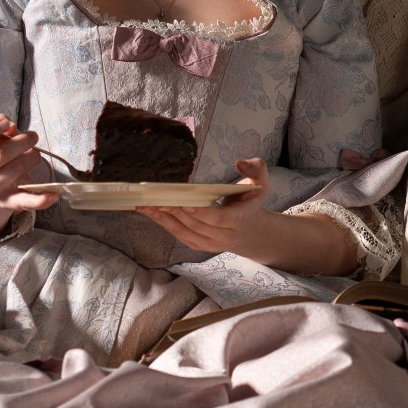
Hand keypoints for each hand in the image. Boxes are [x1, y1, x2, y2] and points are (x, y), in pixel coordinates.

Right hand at [0, 114, 57, 236]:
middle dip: (22, 143)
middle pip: (0, 155)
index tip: (7, 122)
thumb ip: (3, 130)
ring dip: (31, 159)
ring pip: (15, 171)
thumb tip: (11, 126)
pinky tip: (53, 195)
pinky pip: (24, 202)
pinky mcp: (7, 201)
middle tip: (33, 136)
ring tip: (35, 155)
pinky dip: (40, 200)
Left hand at [138, 157, 272, 255]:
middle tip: (157, 198)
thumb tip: (239, 162)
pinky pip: (178, 235)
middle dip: (175, 212)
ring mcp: (210, 244)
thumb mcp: (261, 183)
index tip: (185, 202)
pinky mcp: (198, 245)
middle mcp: (224, 237)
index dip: (201, 213)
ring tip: (146, 205)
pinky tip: (150, 211)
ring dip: (163, 219)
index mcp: (238, 220)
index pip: (218, 219)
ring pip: (184, 233)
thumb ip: (256, 168)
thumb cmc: (250, 202)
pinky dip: (163, 223)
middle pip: (196, 225)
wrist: (249, 230)